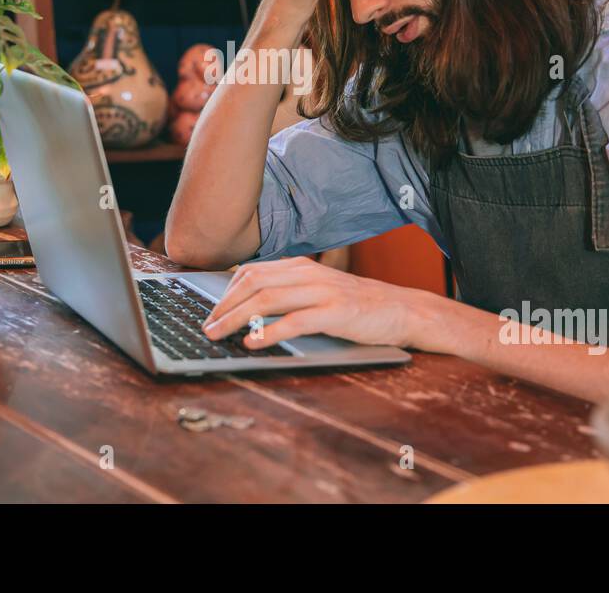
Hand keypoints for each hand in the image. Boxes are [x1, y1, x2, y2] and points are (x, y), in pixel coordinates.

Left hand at [202, 256, 425, 349]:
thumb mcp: (318, 290)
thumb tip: (248, 306)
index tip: (211, 313)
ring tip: (220, 335)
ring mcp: (322, 291)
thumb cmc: (356, 305)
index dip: (225, 293)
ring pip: (268, 300)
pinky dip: (270, 331)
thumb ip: (288, 292)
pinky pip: (295, 321)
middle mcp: (307, 274)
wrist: (400, 309)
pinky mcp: (335, 312)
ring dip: (237, 319)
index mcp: (300, 266)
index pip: (250, 273)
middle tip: (207, 327)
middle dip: (223, 307)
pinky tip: (254, 342)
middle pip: (253, 283)